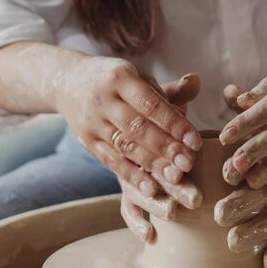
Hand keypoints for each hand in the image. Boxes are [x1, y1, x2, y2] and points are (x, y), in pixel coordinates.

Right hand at [55, 56, 203, 240]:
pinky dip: (131, 176)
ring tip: (176, 178)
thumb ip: (169, 89)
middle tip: (189, 164)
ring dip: (152, 164)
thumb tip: (198, 82)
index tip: (196, 142)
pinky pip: (111, 161)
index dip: (174, 124)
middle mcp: (104, 100)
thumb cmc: (118, 82)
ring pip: (125, 146)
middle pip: (138, 128)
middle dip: (165, 147)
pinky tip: (150, 189)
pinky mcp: (88, 142)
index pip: (151, 104)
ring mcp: (93, 123)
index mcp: (120, 78)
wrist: (68, 82)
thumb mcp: (139, 78)